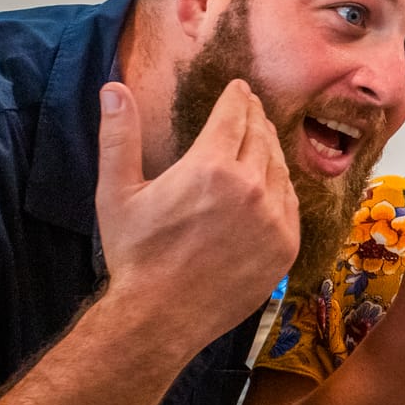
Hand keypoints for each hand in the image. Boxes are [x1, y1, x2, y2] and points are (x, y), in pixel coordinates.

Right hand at [95, 78, 298, 352]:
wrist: (161, 316)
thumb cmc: (136, 254)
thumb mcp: (117, 193)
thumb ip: (119, 137)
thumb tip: (113, 89)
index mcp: (211, 166)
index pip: (235, 115)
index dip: (237, 97)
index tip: (240, 88)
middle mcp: (250, 187)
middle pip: (261, 136)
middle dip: (255, 117)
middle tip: (251, 106)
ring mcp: (273, 218)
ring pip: (280, 167)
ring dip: (270, 147)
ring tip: (262, 137)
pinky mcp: (286, 246)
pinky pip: (291, 202)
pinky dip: (282, 185)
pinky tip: (273, 180)